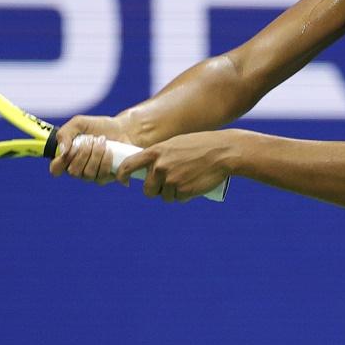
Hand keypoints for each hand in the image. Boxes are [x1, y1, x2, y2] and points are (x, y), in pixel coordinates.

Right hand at [48, 115, 132, 184]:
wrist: (121, 129)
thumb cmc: (97, 126)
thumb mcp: (78, 123)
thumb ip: (65, 134)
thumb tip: (62, 151)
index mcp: (67, 157)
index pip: (55, 169)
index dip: (59, 164)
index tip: (68, 151)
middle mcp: (77, 169)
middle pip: (73, 171)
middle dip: (83, 153)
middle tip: (92, 138)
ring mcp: (91, 175)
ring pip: (88, 174)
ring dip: (96, 155)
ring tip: (102, 141)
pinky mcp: (105, 177)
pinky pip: (102, 176)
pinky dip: (106, 161)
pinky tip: (109, 150)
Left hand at [116, 131, 237, 202]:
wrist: (222, 152)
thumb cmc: (200, 146)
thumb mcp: (175, 144)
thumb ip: (161, 156)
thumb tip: (150, 171)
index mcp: (155, 152)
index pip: (129, 165)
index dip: (122, 175)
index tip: (124, 181)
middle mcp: (160, 167)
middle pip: (148, 190)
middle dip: (156, 191)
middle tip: (168, 184)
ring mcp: (171, 180)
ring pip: (165, 197)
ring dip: (173, 193)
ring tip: (187, 179)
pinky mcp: (183, 191)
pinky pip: (178, 199)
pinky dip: (185, 196)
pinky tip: (194, 185)